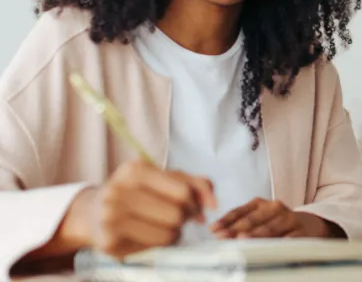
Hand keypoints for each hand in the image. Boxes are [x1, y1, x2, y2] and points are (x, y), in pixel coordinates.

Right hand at [82, 160, 216, 258]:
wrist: (92, 213)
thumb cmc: (137, 193)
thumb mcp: (164, 179)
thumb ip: (194, 184)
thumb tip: (214, 204)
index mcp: (135, 169)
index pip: (184, 191)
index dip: (195, 203)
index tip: (193, 207)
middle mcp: (119, 190)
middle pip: (177, 214)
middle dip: (183, 219)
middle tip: (176, 218)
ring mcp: (111, 217)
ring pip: (168, 233)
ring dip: (174, 233)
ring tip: (163, 227)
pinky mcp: (109, 242)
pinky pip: (153, 247)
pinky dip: (158, 244)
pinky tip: (148, 235)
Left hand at [210, 198, 341, 238]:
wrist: (310, 225)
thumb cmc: (277, 224)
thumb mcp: (259, 219)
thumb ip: (240, 224)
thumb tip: (217, 233)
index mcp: (260, 204)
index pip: (240, 212)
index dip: (226, 221)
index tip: (214, 230)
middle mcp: (275, 208)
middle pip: (253, 220)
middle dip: (237, 229)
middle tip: (225, 237)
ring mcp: (289, 219)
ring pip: (270, 228)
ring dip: (256, 235)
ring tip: (243, 240)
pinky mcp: (302, 231)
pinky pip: (291, 238)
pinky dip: (282, 242)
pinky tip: (273, 246)